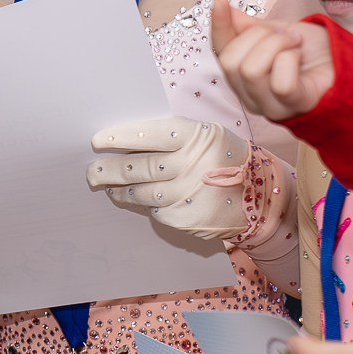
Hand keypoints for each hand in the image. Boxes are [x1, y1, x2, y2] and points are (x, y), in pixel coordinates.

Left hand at [88, 116, 256, 240]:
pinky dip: (143, 204)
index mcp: (196, 137)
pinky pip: (155, 210)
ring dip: (119, 189)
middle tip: (91, 171)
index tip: (97, 141)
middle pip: (139, 167)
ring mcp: (190, 194)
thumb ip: (172, 136)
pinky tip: (136, 198)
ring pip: (141, 192)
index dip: (120, 137)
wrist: (261, 196)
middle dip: (109, 169)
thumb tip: (124, 139)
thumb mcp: (207, 134)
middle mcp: (192, 165)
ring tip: (105, 185)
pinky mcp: (188, 219)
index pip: (149, 135)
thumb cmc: (224, 157)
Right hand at [210, 0, 333, 121]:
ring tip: (296, 45)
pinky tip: (301, 59)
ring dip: (277, 46)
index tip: (220, 1)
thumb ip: (251, 27)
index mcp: (243, 76)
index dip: (218, 26)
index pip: (220, 52)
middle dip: (259, 36)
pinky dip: (290, 61)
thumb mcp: (279, 31)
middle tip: (286, 35)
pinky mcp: (293, 106)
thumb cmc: (317, 53)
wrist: (351, 64)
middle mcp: (250, 95)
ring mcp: (270, 105)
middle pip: (230, 62)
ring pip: (250, 70)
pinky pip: (279, 82)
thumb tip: (226, 11)